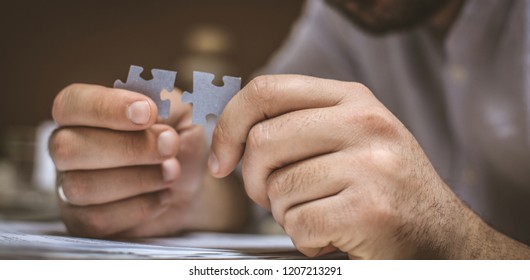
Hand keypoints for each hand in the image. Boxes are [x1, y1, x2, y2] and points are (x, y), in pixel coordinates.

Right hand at [49, 84, 207, 237]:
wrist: (192, 187)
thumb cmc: (182, 143)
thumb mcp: (184, 115)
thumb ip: (171, 112)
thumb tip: (159, 132)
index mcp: (86, 112)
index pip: (71, 104)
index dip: (105, 108)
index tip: (148, 113)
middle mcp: (69, 147)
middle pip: (68, 148)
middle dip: (127, 148)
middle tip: (170, 147)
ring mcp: (70, 187)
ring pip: (81, 187)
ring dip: (137, 180)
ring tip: (171, 173)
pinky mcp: (83, 221)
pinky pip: (96, 219)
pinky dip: (137, 208)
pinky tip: (162, 197)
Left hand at [209, 75, 473, 258]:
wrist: (442, 236)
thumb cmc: (385, 187)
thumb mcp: (351, 138)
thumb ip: (300, 126)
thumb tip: (232, 138)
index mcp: (353, 99)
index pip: (266, 90)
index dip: (230, 124)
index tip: (224, 159)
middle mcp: (364, 123)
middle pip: (262, 143)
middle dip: (255, 181)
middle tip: (274, 198)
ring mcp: (371, 164)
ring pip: (278, 190)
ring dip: (286, 215)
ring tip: (321, 214)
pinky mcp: (370, 209)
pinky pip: (299, 225)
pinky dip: (305, 239)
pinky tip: (333, 235)